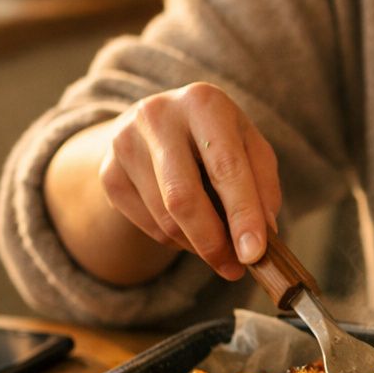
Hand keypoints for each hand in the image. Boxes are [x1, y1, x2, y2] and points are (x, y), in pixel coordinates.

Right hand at [99, 82, 282, 279]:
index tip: (254, 254)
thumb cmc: (219, 141)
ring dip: (197, 244)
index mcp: (203, 103)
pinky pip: (148, 226)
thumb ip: (263, 189)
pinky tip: (188, 226)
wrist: (162, 127)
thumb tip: (262, 238)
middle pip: (183, 197)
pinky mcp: (109, 173)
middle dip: (213, 241)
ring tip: (217, 242)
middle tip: (234, 269)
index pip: (226, 167)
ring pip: (165, 218)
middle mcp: (158, 115)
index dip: (242, 214)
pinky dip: (175, 239)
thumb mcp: (250, 150)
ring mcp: (125, 143)